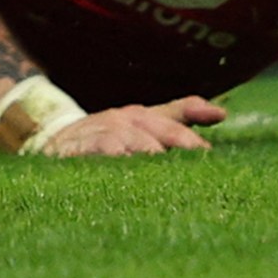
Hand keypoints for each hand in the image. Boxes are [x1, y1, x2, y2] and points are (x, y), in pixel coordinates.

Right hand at [43, 96, 225, 155]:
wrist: (55, 139)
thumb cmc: (110, 134)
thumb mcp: (145, 123)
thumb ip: (181, 115)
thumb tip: (222, 113)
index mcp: (139, 115)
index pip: (169, 121)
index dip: (187, 136)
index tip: (208, 152)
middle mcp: (120, 120)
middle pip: (149, 127)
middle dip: (171, 140)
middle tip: (193, 158)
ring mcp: (96, 132)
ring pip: (122, 138)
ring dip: (140, 148)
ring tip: (158, 159)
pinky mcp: (73, 149)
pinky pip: (89, 151)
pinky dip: (104, 157)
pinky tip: (118, 164)